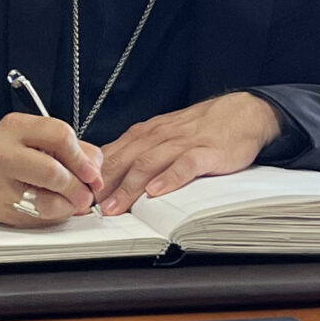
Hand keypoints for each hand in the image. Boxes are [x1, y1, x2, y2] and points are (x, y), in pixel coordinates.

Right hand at [0, 114, 104, 226]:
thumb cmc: (6, 152)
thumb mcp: (32, 136)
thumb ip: (69, 147)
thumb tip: (95, 169)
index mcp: (15, 127)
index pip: (60, 136)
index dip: (82, 158)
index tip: (93, 172)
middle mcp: (2, 154)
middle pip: (54, 172)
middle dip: (79, 186)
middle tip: (87, 192)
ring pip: (47, 202)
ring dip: (69, 206)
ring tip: (73, 202)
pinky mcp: (0, 211)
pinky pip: (38, 219)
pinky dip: (54, 216)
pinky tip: (53, 208)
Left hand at [93, 93, 280, 213]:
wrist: (242, 112)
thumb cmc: (201, 129)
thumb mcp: (163, 136)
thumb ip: (138, 153)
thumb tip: (108, 176)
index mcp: (145, 134)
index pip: (111, 154)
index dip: (92, 176)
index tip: (77, 195)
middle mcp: (158, 136)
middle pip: (124, 160)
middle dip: (103, 186)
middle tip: (88, 207)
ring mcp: (181, 144)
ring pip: (148, 164)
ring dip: (129, 187)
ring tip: (115, 207)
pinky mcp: (206, 152)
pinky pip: (184, 165)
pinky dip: (169, 178)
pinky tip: (158, 191)